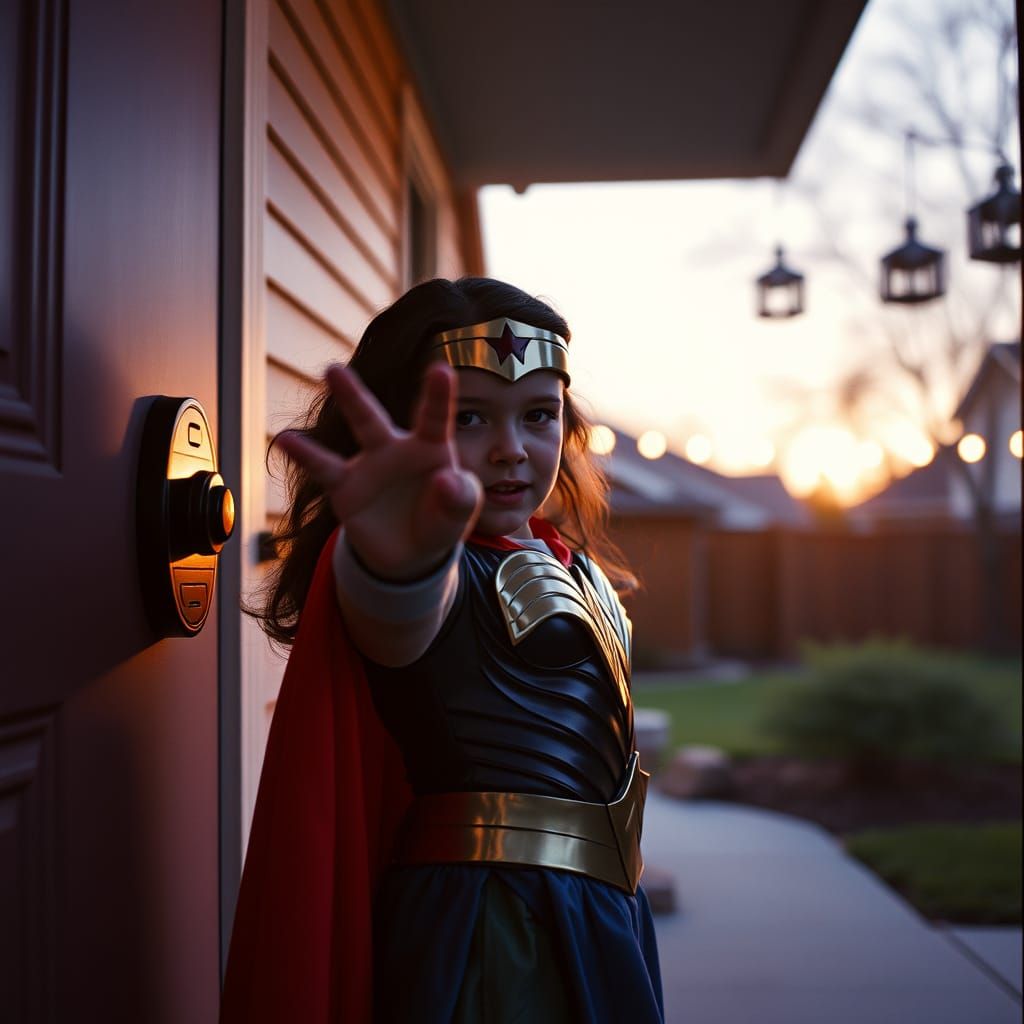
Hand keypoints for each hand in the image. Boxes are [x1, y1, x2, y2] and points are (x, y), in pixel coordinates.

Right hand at [275, 363, 481, 580]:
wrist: (412, 553)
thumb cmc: (440, 521)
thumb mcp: (459, 513)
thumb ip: (461, 496)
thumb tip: (446, 479)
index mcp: (431, 449)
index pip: (435, 419)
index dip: (438, 396)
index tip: (441, 370)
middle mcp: (396, 448)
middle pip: (376, 417)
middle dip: (356, 395)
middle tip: (335, 369)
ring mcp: (369, 464)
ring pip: (356, 429)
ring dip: (346, 402)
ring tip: (329, 373)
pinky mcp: (346, 487)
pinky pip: (324, 469)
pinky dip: (305, 454)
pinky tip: (284, 439)